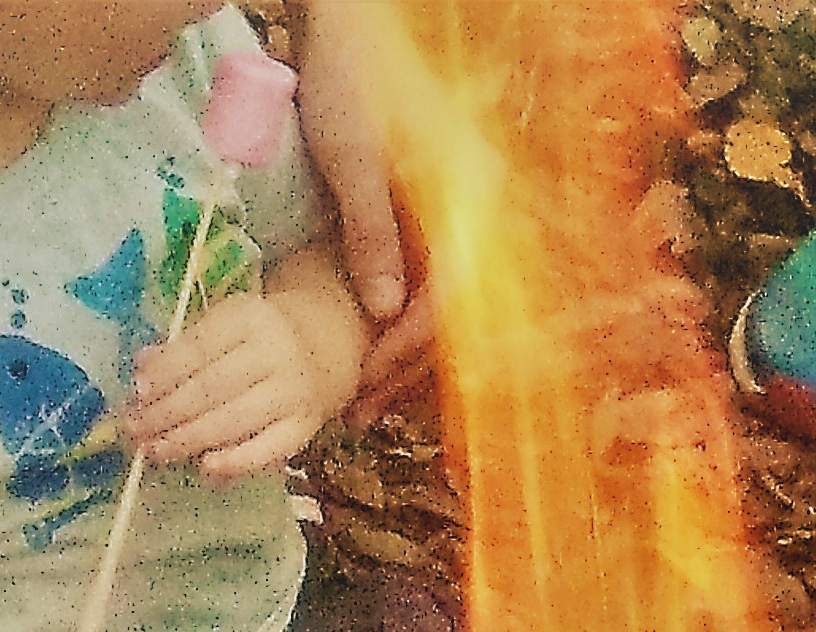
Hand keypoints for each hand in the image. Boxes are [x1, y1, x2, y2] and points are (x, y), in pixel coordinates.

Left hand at [127, 293, 346, 478]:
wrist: (327, 345)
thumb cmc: (262, 336)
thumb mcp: (228, 325)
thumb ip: (187, 345)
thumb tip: (143, 367)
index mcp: (249, 317)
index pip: (200, 348)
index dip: (166, 372)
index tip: (137, 392)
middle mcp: (273, 354)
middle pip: (212, 388)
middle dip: (167, 413)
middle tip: (135, 430)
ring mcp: (291, 394)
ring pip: (233, 421)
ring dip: (188, 440)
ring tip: (155, 451)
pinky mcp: (304, 428)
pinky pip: (267, 451)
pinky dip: (235, 462)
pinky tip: (205, 468)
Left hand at [292, 0, 436, 416]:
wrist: (346, 24)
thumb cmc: (348, 79)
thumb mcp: (352, 160)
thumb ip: (371, 236)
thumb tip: (385, 314)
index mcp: (463, 201)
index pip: (445, 299)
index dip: (405, 346)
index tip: (365, 378)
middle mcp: (469, 216)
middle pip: (444, 314)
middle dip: (402, 366)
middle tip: (360, 410)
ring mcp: (451, 219)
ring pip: (435, 306)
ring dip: (399, 354)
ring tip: (361, 395)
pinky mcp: (430, 220)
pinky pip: (424, 286)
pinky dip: (396, 322)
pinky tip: (368, 349)